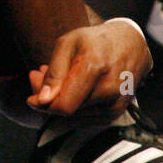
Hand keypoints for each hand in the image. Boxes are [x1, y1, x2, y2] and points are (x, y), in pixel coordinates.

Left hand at [26, 19, 152, 117]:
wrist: (131, 45)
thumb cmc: (96, 41)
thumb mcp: (67, 44)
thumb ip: (54, 72)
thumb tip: (42, 100)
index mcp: (93, 68)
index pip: (64, 104)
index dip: (43, 105)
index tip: (32, 97)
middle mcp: (108, 90)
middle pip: (67, 112)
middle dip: (48, 99)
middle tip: (40, 77)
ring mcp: (115, 104)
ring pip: (75, 118)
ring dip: (60, 104)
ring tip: (57, 81)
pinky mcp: (117, 113)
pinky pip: (86, 121)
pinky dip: (73, 109)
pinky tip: (70, 91)